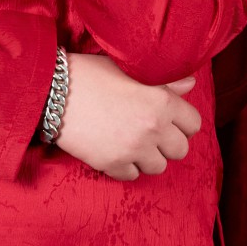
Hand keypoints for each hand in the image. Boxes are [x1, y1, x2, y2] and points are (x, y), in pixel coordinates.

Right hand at [58, 54, 201, 180]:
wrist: (52, 91)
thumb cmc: (91, 74)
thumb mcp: (130, 70)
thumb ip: (165, 82)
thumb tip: (190, 84)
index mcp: (162, 102)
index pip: (194, 124)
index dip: (182, 123)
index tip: (170, 121)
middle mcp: (153, 128)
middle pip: (180, 150)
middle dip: (168, 143)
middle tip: (151, 134)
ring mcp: (133, 149)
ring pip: (158, 167)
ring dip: (148, 158)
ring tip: (133, 144)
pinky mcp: (112, 164)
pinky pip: (132, 175)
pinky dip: (125, 167)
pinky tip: (115, 151)